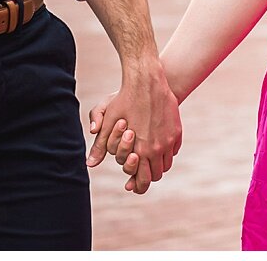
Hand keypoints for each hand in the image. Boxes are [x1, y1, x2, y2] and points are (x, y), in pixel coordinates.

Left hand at [85, 68, 181, 193]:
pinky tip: (157, 148)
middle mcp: (158, 148)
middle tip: (139, 174)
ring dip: (157, 166)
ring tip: (147, 161)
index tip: (132, 186)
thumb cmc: (124, 99)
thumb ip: (100, 145)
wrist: (147, 80)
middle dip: (147, 177)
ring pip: (166, 164)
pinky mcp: (176, 131)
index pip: (144, 179)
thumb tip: (89, 164)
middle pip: (156, 175)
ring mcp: (169, 140)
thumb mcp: (108, 121)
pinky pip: (173, 151)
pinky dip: (166, 153)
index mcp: (141, 149)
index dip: (138, 186)